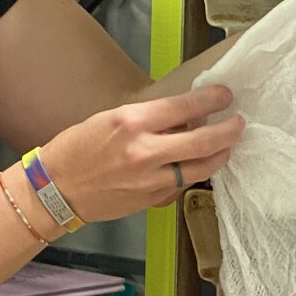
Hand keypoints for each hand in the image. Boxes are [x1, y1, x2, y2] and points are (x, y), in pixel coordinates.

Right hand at [40, 85, 243, 222]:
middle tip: (238, 122)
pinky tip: (199, 164)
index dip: (212, 100)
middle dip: (228, 130)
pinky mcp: (151, 199)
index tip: (225, 96)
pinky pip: (183, 184)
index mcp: (131, 122)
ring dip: (220, 154)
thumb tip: (184, 117)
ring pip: (201, 167)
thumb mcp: (111, 119)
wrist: (57, 189)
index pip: (184, 106)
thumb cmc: (78, 148)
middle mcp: (144, 151)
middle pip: (203, 141)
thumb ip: (149, 119)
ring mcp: (150, 179)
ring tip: (227, 145)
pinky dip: (195, 172)